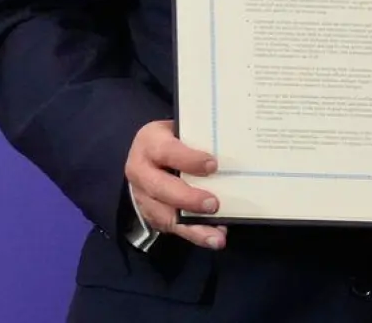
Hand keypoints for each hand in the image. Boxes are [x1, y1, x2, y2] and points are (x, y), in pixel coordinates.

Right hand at [125, 120, 226, 250]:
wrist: (149, 157)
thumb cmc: (173, 141)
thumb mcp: (180, 132)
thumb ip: (198, 140)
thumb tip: (231, 149)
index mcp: (149, 142)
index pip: (166, 151)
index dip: (188, 159)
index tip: (213, 165)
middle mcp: (140, 170)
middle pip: (160, 188)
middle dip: (188, 198)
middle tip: (214, 204)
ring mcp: (143, 195)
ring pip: (164, 214)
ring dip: (192, 227)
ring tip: (217, 236)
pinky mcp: (150, 214)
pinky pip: (171, 228)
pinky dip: (194, 234)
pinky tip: (212, 237)